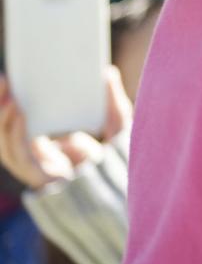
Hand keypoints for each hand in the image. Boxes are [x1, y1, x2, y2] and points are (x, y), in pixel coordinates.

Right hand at [0, 68, 127, 190]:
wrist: (127, 191)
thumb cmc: (123, 160)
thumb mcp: (118, 124)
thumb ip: (112, 101)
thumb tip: (106, 72)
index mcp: (57, 146)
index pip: (25, 123)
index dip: (15, 104)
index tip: (12, 78)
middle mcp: (44, 158)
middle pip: (11, 133)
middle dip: (3, 106)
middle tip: (3, 79)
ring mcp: (40, 169)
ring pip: (9, 146)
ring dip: (3, 120)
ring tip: (7, 94)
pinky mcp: (43, 179)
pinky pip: (22, 156)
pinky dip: (17, 135)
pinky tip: (20, 113)